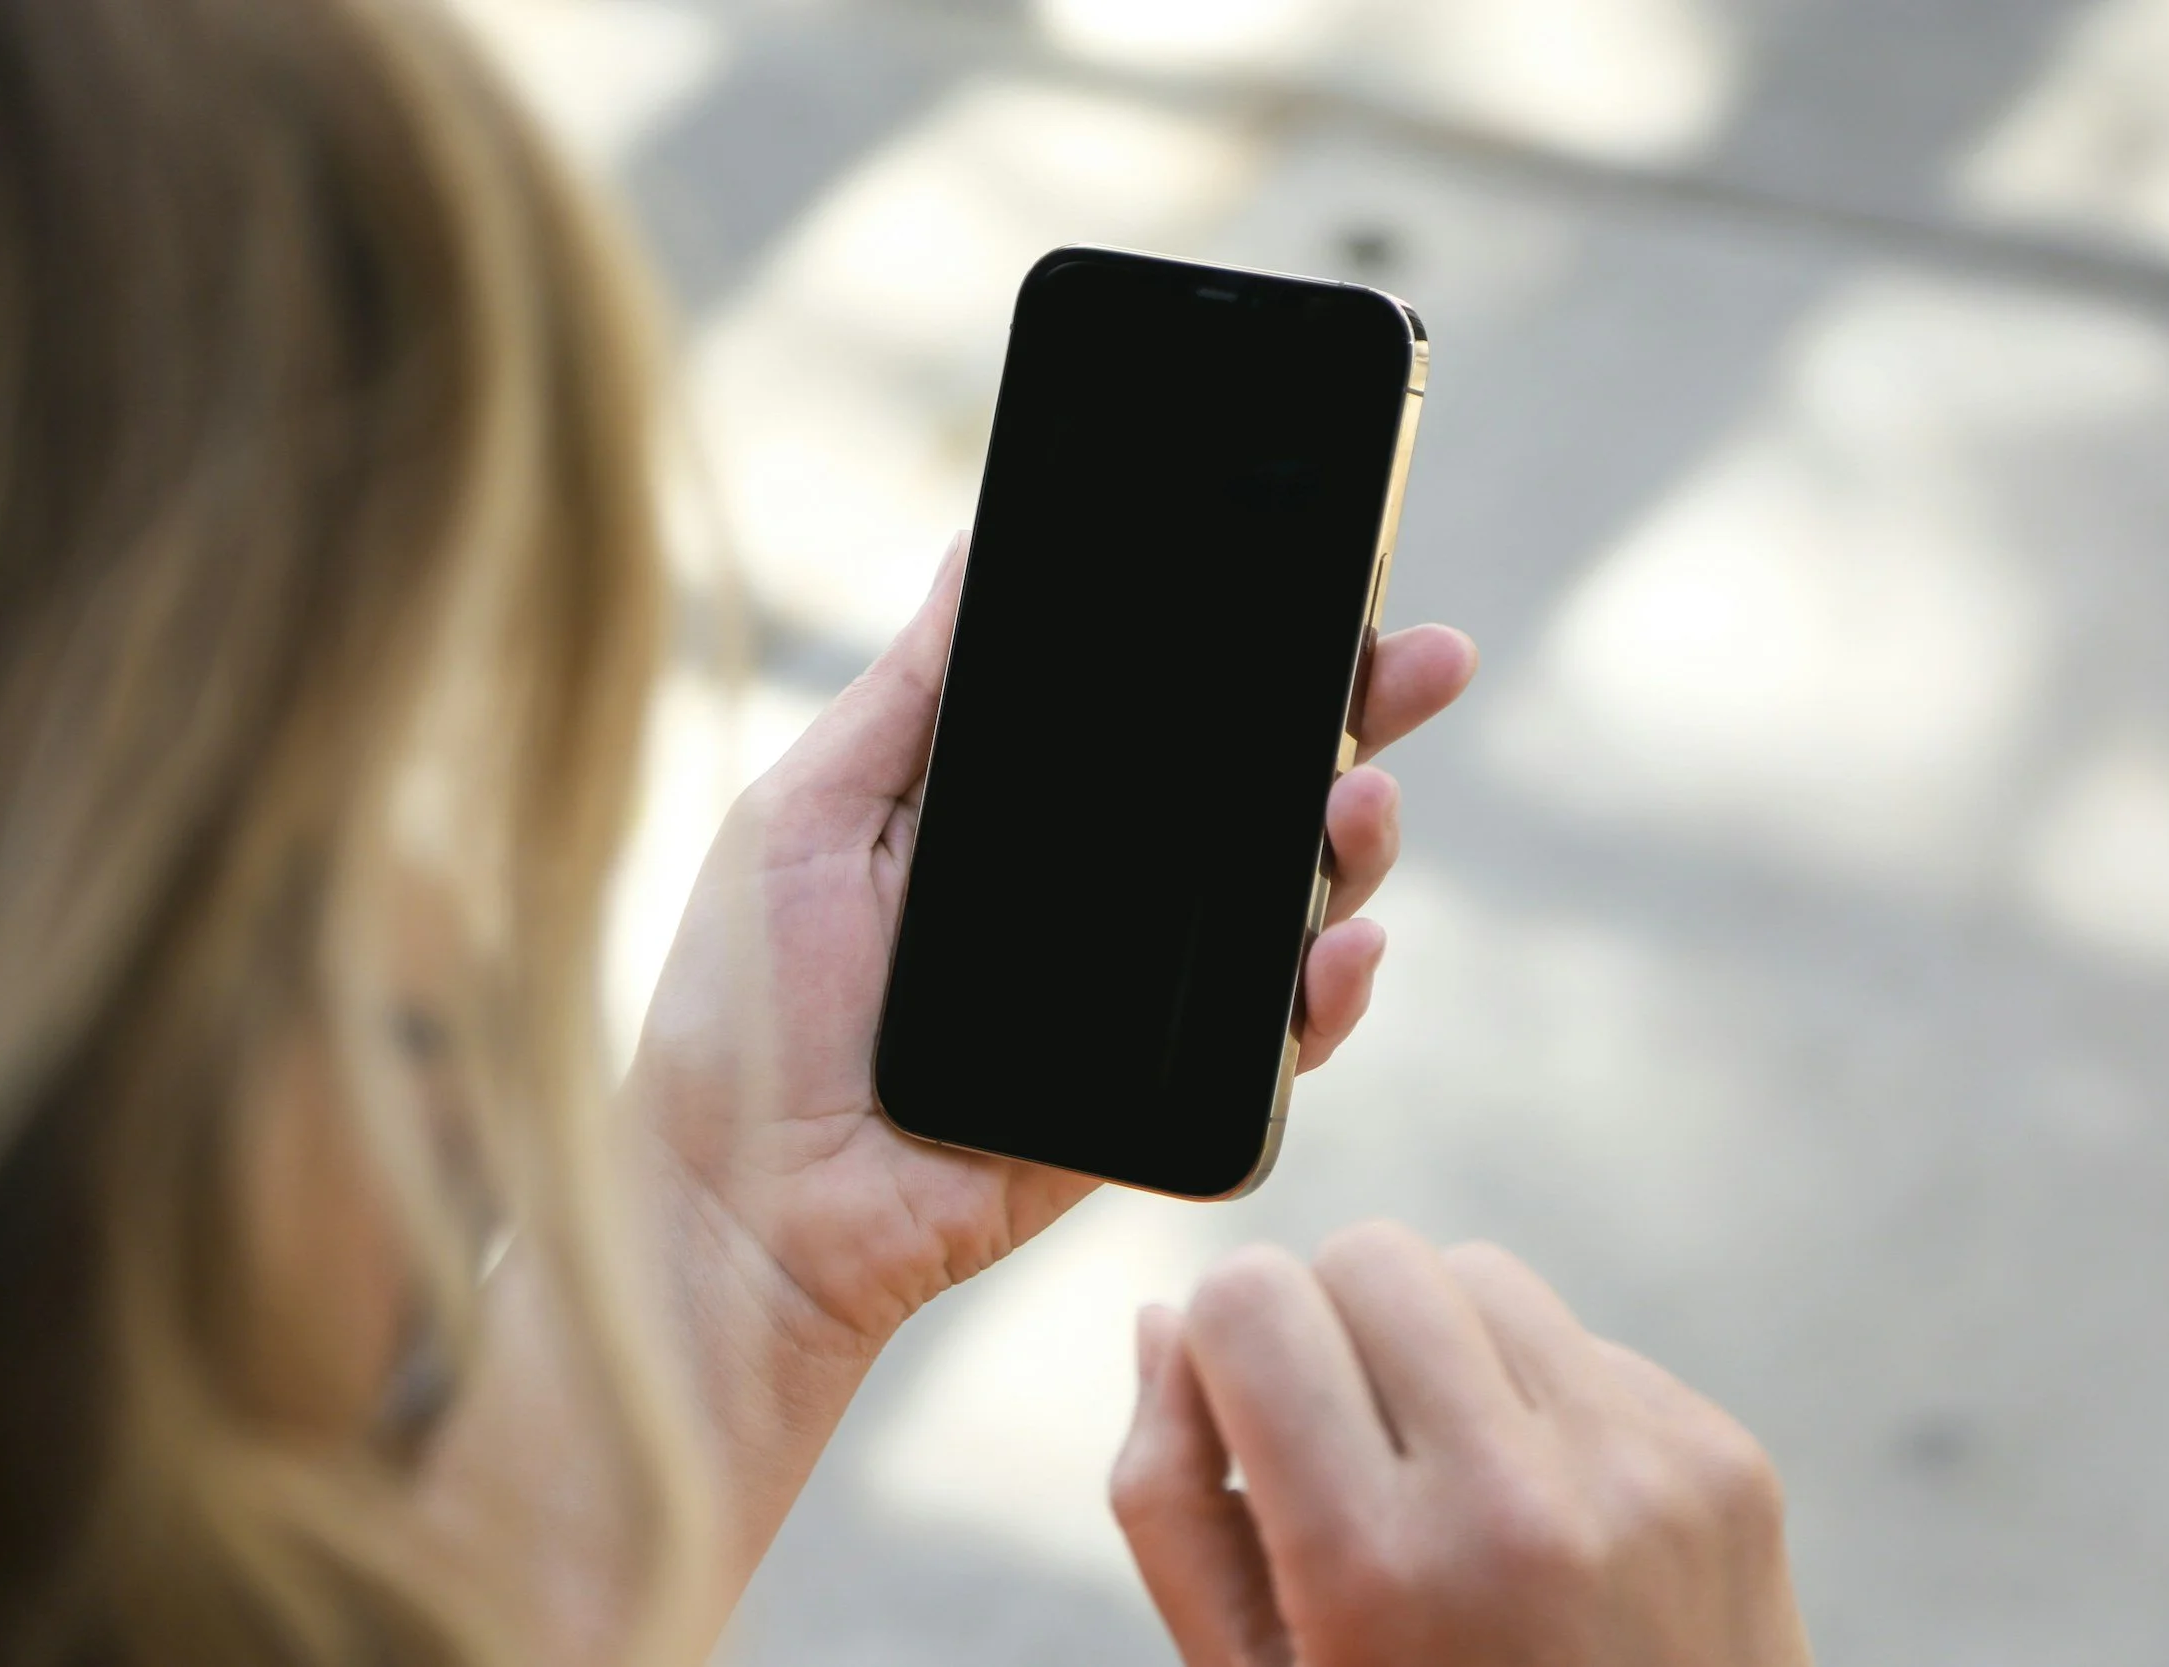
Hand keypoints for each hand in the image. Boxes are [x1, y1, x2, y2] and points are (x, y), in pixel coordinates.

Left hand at [639, 537, 1477, 1355]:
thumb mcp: (810, 810)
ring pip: (1291, 903)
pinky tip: (1344, 945)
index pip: (1164, 715)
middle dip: (1357, 721)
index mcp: (1025, 812)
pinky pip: (1277, 1038)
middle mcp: (1099, 893)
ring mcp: (1142, 995)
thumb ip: (911, 694)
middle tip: (1423, 664)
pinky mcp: (1165, 1093)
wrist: (744, 1205)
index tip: (1328, 590)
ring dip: (1355, 844)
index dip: (1249, 655)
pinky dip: (1331, 993)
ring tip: (1363, 801)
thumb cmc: (746, 1007)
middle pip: (1257, 792)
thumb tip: (976, 547)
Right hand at [1111, 1223, 1811, 1666]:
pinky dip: (1542, 1406)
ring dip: (1441, 1352)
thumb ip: (1171, 1505)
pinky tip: (1547, 1525)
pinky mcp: (1726, 1465)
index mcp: (1376, 1570)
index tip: (1251, 1427)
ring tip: (1449, 1489)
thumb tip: (1165, 1318)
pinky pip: (1583, 1343)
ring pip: (1479, 1274)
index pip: (1251, 1297)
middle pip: (1368, 1254)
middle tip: (1350, 1458)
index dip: (1228, 1350)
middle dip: (1333, 1330)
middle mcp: (1519, 1504)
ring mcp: (1643, 1476)